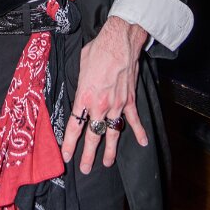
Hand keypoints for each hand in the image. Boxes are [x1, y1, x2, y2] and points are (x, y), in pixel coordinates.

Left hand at [62, 15, 147, 173]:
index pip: (75, 126)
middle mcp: (101, 106)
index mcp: (84, 98)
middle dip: (88, 154)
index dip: (69, 143)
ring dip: (110, 150)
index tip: (66, 155)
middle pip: (93, 136)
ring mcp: (117, 105)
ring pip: (113, 133)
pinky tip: (143, 143)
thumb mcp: (80, 68)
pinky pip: (134, 120)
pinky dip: (139, 131)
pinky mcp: (130, 100)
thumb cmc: (97, 51)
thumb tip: (80, 91)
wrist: (119, 42)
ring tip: (107, 163)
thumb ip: (80, 85)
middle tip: (85, 168)